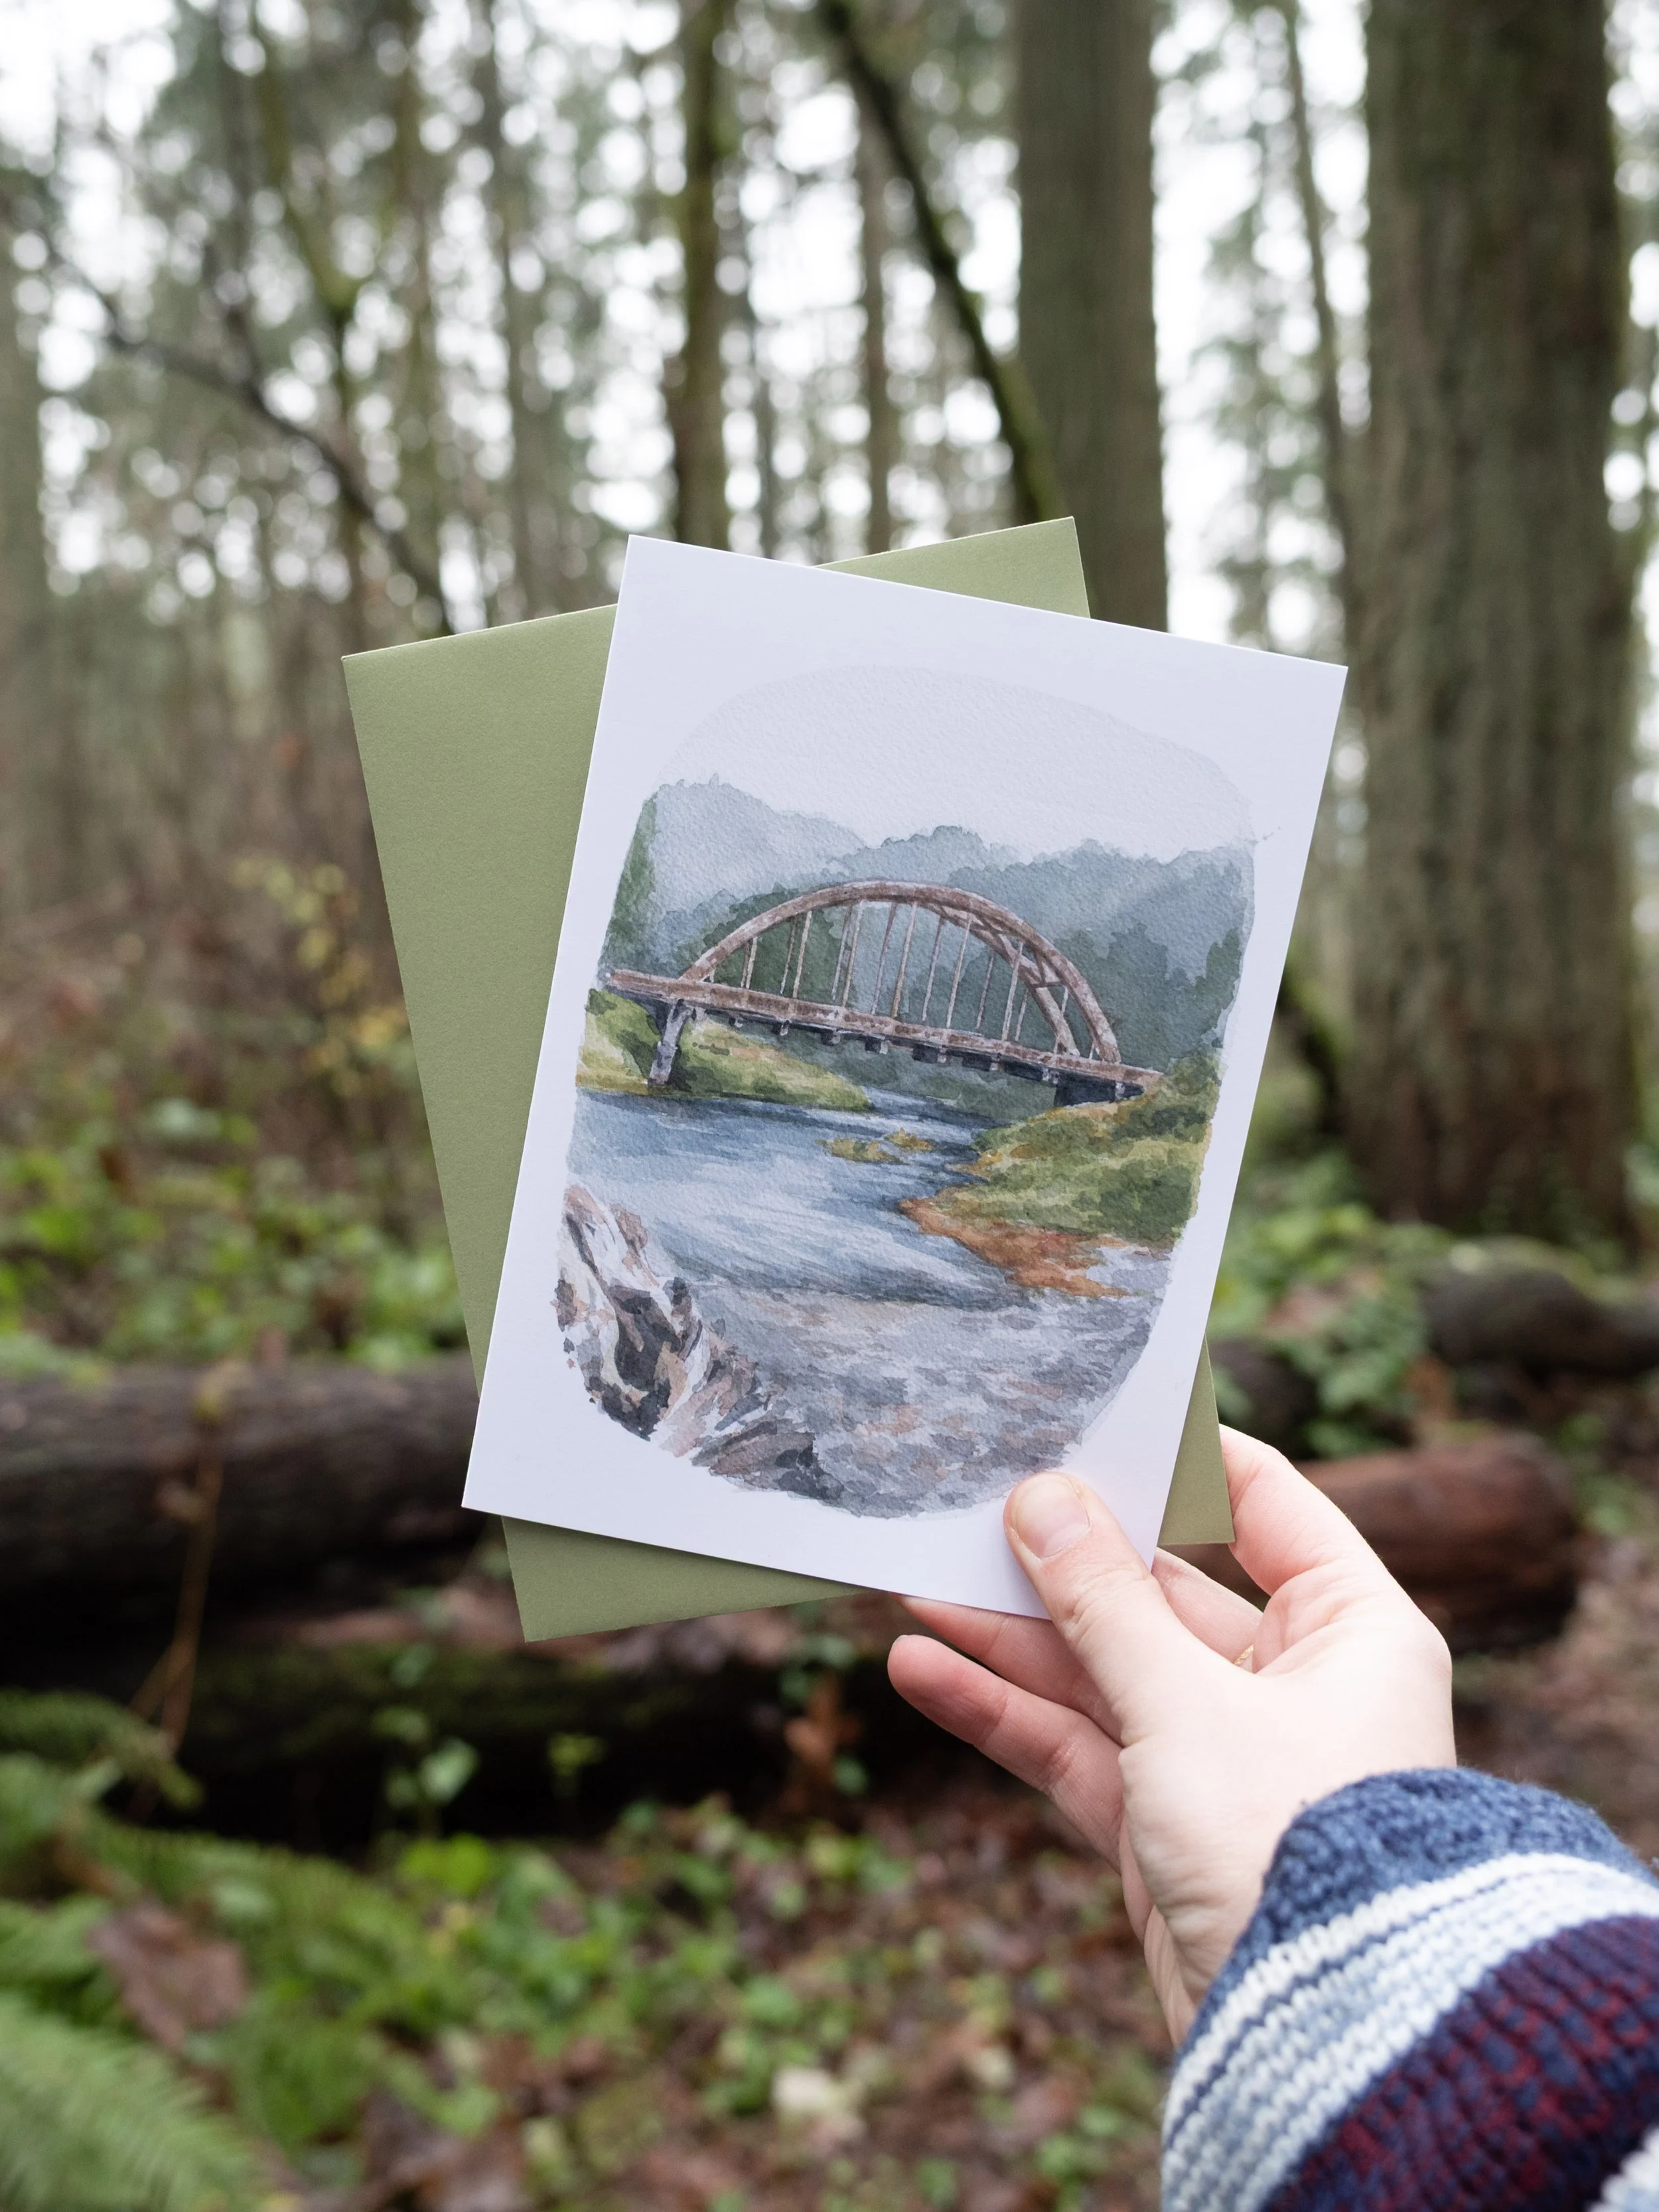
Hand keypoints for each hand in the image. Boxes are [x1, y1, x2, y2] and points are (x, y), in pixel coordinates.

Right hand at [887, 1428, 1454, 2041]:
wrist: (1322, 2038)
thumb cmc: (1294, 1841)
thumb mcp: (1187, 1700)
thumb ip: (1102, 1599)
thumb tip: (1041, 1494)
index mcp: (1349, 1628)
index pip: (1268, 1505)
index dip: (1183, 1460)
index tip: (1098, 1414)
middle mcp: (1292, 1684)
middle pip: (1160, 1592)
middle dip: (1060, 1558)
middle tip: (969, 1505)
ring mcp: (1223, 1758)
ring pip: (1102, 1671)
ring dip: (1011, 1634)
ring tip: (912, 1582)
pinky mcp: (1165, 1827)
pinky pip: (1075, 1747)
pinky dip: (1004, 1712)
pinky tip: (923, 1669)